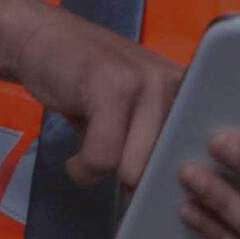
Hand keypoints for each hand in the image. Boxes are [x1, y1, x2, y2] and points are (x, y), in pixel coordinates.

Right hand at [0, 0, 183, 189]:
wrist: (42, 40)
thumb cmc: (86, 86)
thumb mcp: (130, 116)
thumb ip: (150, 146)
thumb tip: (159, 198)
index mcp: (187, 92)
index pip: (197, 149)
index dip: (173, 179)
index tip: (152, 192)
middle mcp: (177, 84)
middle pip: (165, 165)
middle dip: (136, 182)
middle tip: (110, 170)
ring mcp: (147, 82)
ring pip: (134, 165)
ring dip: (103, 173)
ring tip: (88, 159)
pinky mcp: (113, 86)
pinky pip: (102, 155)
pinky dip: (82, 168)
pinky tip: (74, 157)